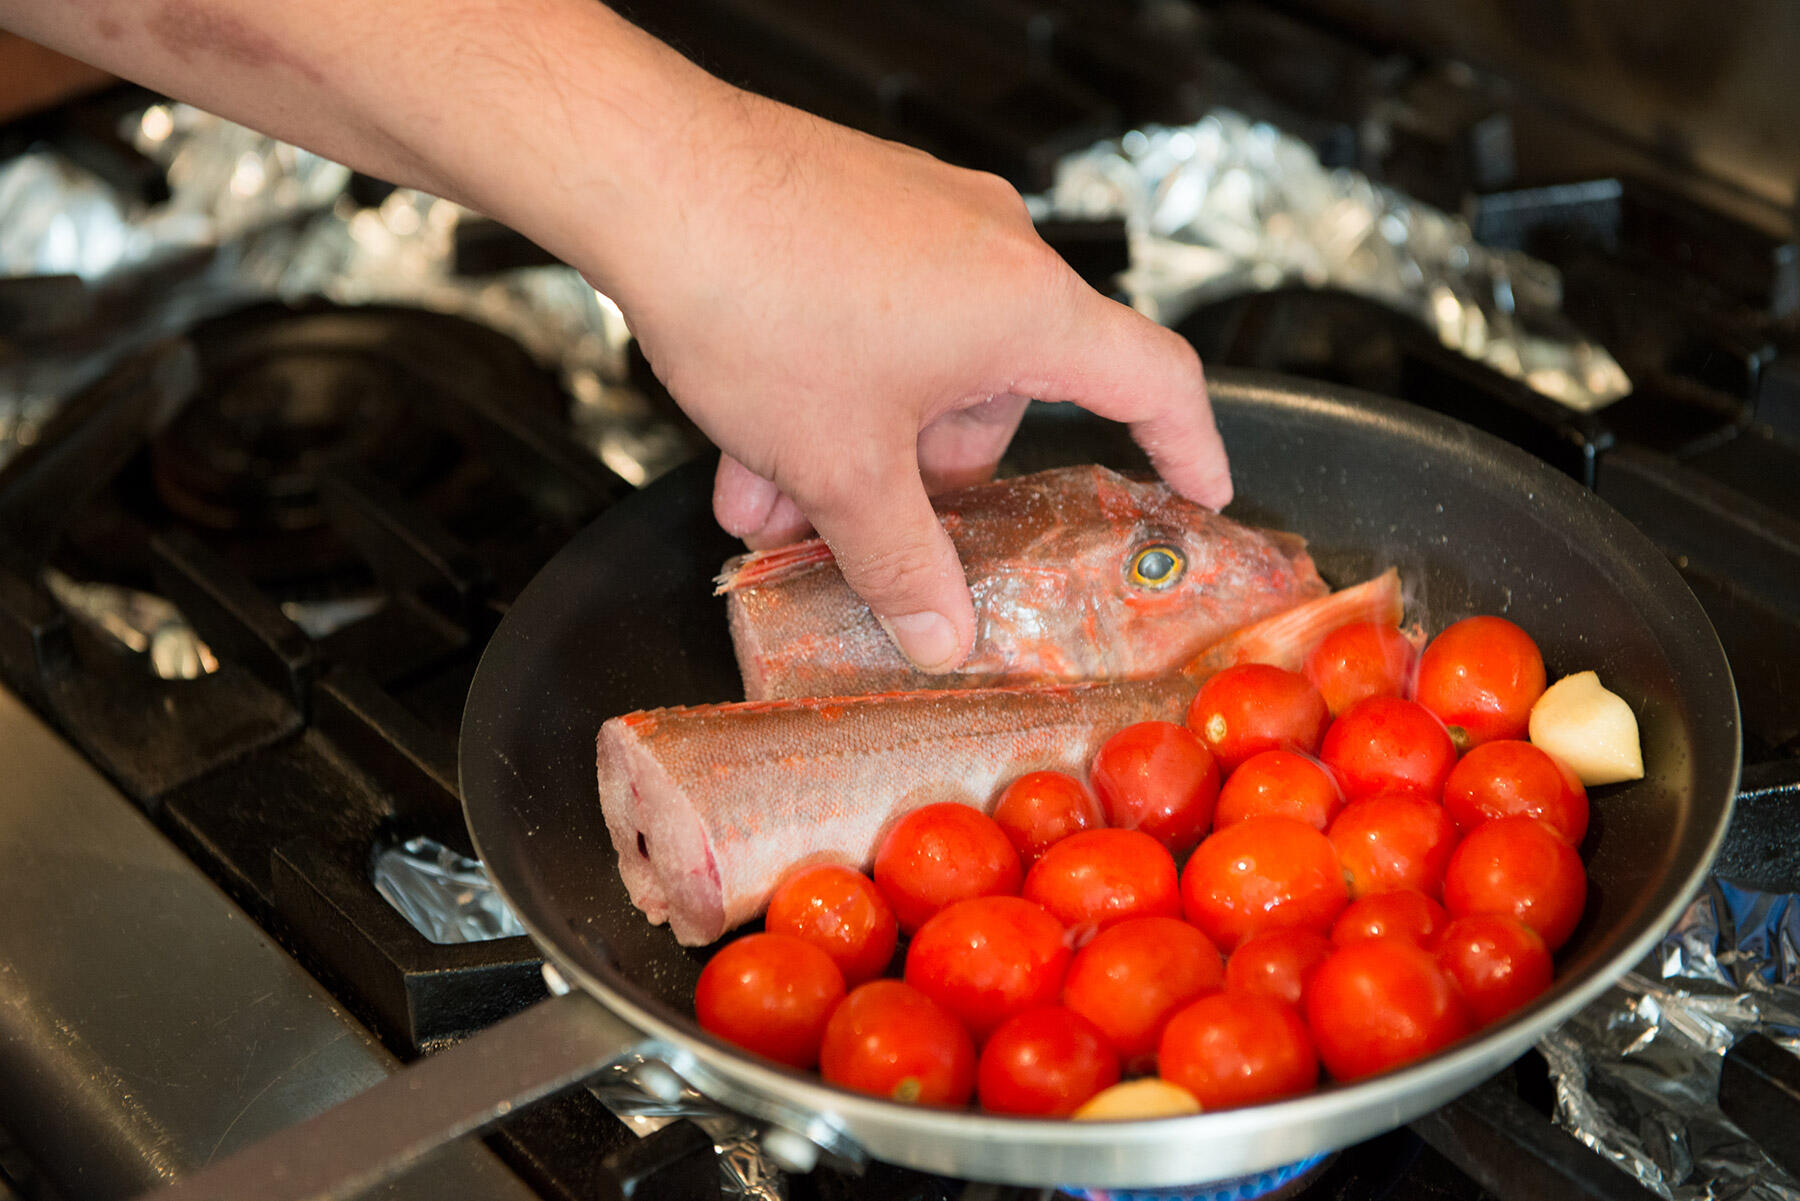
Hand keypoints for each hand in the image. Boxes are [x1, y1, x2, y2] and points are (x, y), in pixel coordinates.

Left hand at [602, 92, 1231, 671]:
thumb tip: (944, 634)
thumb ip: (902, 563)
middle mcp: (991, 251)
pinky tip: (745, 445)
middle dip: (920, 481)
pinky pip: (870, 322)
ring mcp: (923, 221)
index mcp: (1026, 309)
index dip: (1186, 447)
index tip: (1197, 492)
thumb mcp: (842, 465)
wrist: (644, 174)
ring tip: (766, 499)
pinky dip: (824, 389)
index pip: (1152, 381)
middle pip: (999, 400)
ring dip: (849, 447)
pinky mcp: (859, 210)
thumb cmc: (758, 293)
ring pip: (916, 369)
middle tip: (851, 533)